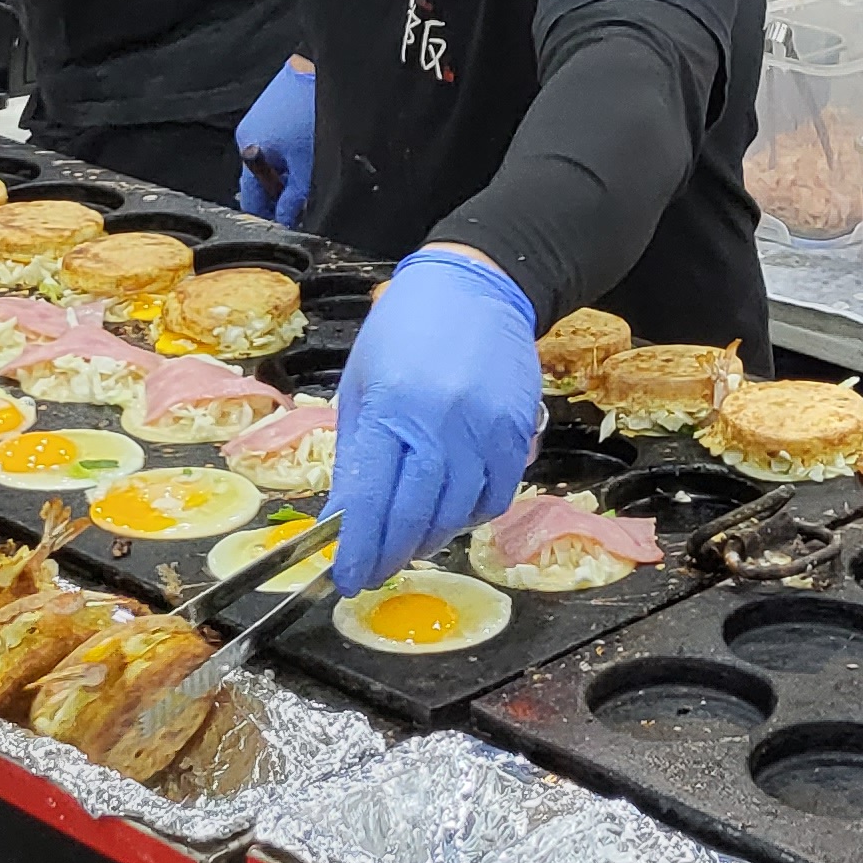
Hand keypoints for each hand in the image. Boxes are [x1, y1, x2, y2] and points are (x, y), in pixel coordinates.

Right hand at [234, 56, 314, 224]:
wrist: (329, 69)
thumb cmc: (313, 114)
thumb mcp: (306, 169)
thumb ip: (293, 200)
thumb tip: (287, 220)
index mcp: (249, 150)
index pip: (251, 198)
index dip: (268, 217)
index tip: (283, 227)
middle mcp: (250, 131)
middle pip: (263, 177)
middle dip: (281, 192)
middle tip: (303, 203)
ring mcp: (263, 114)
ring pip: (275, 157)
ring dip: (289, 169)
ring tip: (312, 168)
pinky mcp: (279, 100)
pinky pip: (283, 136)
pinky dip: (294, 147)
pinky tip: (313, 145)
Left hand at [326, 251, 541, 593]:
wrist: (475, 284)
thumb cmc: (404, 329)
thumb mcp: (362, 383)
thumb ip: (357, 454)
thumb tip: (344, 521)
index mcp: (392, 406)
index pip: (371, 499)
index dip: (360, 548)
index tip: (347, 578)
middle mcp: (442, 420)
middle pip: (418, 516)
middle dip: (393, 553)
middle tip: (376, 567)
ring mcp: (487, 427)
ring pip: (460, 513)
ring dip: (432, 536)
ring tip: (412, 536)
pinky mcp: (519, 429)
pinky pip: (497, 493)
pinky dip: (471, 512)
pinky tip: (452, 505)